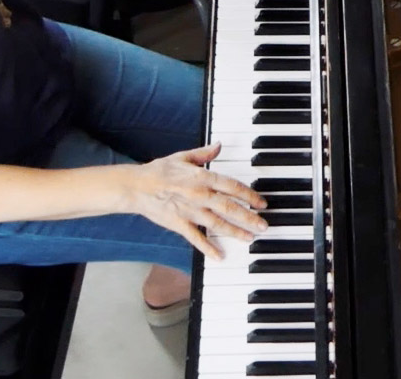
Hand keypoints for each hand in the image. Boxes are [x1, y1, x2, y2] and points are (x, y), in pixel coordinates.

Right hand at [130, 142, 267, 258]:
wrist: (136, 186)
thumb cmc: (159, 170)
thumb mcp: (183, 156)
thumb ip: (203, 153)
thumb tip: (219, 145)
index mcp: (201, 177)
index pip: (231, 186)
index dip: (249, 194)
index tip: (261, 202)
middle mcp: (199, 194)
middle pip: (229, 207)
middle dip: (249, 217)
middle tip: (263, 225)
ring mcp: (189, 211)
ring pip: (217, 223)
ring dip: (235, 231)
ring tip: (250, 238)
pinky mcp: (179, 224)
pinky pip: (196, 238)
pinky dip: (208, 248)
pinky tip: (219, 256)